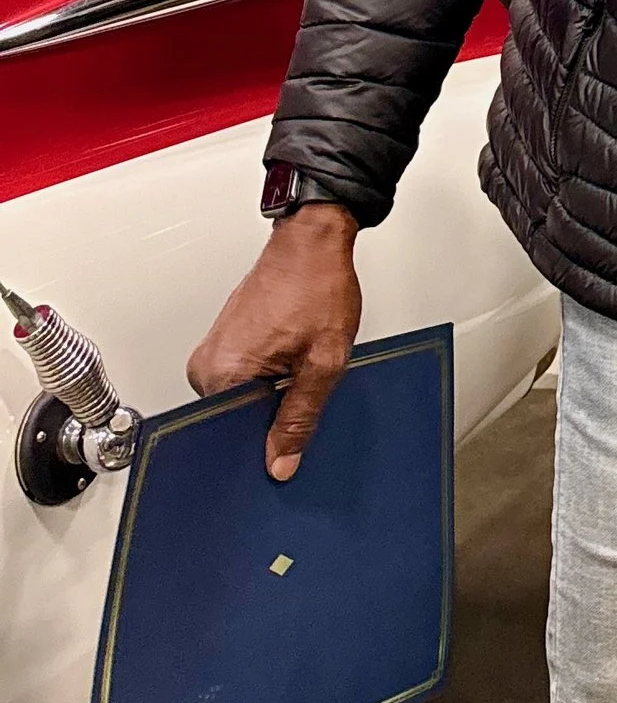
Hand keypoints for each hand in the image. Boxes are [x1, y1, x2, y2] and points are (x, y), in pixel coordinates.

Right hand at [188, 205, 362, 480]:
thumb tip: (280, 462)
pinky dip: (266, 381)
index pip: (232, 439)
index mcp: (223, 374)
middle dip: (270, 421)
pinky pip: (241, 380)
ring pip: (240, 401)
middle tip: (301, 397)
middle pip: (235, 421)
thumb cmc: (317, 285)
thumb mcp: (323, 360)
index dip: (265, 447)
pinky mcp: (223, 343)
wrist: (312, 240)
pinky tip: (289, 365)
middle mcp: (206, 365)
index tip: (288, 447)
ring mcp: (212, 353)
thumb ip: (300, 416)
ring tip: (297, 373)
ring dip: (271, 398)